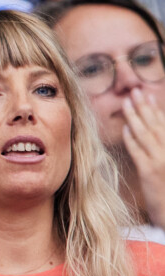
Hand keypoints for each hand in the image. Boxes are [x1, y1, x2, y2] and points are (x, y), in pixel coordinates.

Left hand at [122, 87, 164, 227]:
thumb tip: (151, 132)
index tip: (147, 94)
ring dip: (136, 117)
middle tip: (135, 91)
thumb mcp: (164, 166)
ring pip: (146, 134)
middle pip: (155, 124)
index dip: (155, 108)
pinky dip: (132, 139)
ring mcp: (160, 161)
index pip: (164, 123)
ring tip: (127, 103)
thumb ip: (159, 147)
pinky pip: (139, 152)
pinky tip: (126, 128)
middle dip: (144, 107)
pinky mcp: (149, 172)